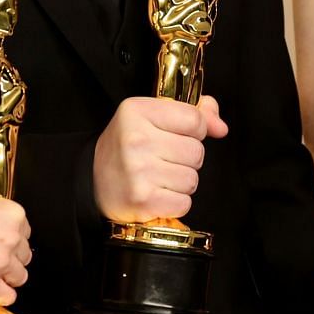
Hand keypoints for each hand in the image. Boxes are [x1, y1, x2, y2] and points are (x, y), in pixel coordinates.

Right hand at [0, 190, 31, 305]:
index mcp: (12, 214)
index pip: (26, 232)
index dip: (12, 238)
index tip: (1, 241)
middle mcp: (11, 237)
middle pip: (24, 255)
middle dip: (10, 256)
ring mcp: (0, 261)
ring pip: (19, 276)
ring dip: (6, 275)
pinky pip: (7, 296)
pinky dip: (0, 294)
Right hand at [93, 95, 228, 221]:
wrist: (92, 180)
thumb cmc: (127, 146)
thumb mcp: (152, 117)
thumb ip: (194, 113)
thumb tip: (221, 128)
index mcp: (138, 111)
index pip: (195, 120)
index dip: (194, 131)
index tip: (177, 135)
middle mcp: (136, 139)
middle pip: (196, 152)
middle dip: (186, 159)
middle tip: (162, 159)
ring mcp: (139, 171)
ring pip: (192, 179)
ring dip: (181, 182)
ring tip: (158, 177)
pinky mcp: (143, 199)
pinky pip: (184, 202)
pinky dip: (175, 202)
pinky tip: (156, 193)